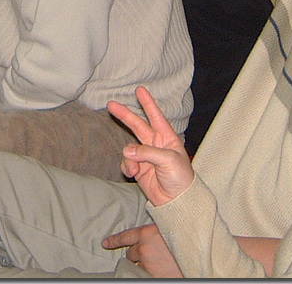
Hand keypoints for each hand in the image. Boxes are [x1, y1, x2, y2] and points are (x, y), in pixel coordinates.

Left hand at [102, 223, 181, 276]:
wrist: (195, 253)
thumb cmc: (186, 236)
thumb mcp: (169, 226)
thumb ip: (156, 229)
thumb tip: (149, 232)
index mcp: (146, 233)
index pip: (125, 237)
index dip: (114, 240)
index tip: (105, 243)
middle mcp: (143, 249)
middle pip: (131, 254)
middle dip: (137, 254)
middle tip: (150, 254)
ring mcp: (147, 264)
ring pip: (139, 266)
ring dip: (145, 265)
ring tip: (159, 262)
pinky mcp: (151, 276)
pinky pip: (146, 274)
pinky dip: (151, 273)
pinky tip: (162, 269)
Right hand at [107, 86, 192, 206]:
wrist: (177, 201)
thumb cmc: (180, 177)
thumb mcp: (168, 160)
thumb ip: (147, 152)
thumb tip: (127, 150)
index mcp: (167, 137)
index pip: (156, 116)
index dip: (148, 103)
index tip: (139, 90)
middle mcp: (155, 144)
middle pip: (137, 126)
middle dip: (125, 115)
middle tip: (111, 104)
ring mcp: (145, 156)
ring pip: (129, 148)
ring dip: (129, 155)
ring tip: (134, 167)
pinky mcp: (138, 169)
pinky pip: (126, 162)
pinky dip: (127, 166)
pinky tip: (132, 173)